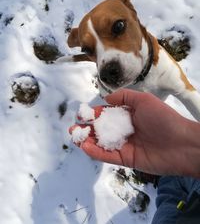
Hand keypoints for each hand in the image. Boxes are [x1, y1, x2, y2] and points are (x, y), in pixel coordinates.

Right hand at [69, 89, 199, 176]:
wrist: (181, 143)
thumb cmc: (163, 118)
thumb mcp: (143, 100)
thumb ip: (123, 97)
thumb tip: (105, 98)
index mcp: (129, 116)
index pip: (107, 114)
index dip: (94, 114)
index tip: (82, 114)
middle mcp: (125, 130)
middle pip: (102, 130)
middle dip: (87, 128)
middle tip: (75, 127)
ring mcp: (125, 145)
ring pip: (102, 143)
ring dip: (87, 140)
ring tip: (75, 136)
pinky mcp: (126, 159)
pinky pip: (108, 155)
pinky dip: (95, 152)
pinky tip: (85, 146)